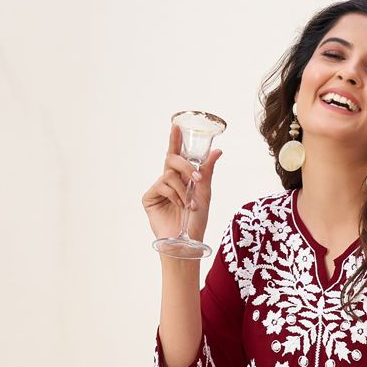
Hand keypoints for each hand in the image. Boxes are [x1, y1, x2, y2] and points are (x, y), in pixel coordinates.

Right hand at [142, 120, 222, 242]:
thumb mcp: (205, 192)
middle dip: (186, 167)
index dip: (175, 140)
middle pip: (172, 159)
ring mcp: (158, 189)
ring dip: (183, 189)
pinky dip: (174, 195)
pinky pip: (162, 185)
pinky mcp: (150, 198)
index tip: (176, 126)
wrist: (187, 241)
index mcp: (181, 178)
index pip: (177, 155)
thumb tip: (217, 150)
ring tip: (189, 204)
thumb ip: (207, 170)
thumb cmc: (196, 221)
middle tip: (196, 180)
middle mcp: (168, 181)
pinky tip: (179, 207)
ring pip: (169, 174)